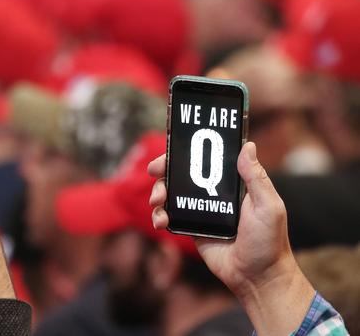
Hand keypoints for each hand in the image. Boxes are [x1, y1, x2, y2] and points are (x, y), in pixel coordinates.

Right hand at [148, 142, 314, 335]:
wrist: (256, 277)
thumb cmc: (269, 242)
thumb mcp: (268, 206)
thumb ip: (256, 178)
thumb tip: (248, 146)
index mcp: (233, 184)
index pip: (207, 160)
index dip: (188, 152)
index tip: (174, 149)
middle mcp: (214, 194)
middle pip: (183, 174)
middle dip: (165, 169)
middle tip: (154, 170)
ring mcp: (201, 211)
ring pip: (172, 194)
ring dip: (159, 192)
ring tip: (157, 201)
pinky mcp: (191, 229)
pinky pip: (170, 217)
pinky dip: (160, 216)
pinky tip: (161, 221)